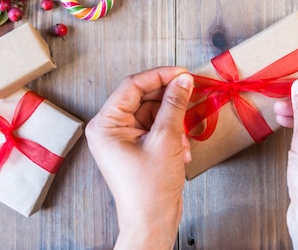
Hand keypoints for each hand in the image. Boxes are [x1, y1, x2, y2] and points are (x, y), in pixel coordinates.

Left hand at [85, 67, 193, 249]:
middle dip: (170, 101)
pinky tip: (182, 149)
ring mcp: (124, 138)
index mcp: (106, 125)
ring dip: (174, 121)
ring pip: (154, 112)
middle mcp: (110, 128)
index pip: (133, 86)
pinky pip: (157, 127)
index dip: (160, 76)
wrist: (152, 223)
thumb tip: (183, 80)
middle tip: (192, 95)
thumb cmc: (150, 189)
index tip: (184, 73)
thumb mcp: (166, 140)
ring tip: (184, 139)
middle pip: (144, 97)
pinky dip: (173, 133)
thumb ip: (174, 105)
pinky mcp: (137, 146)